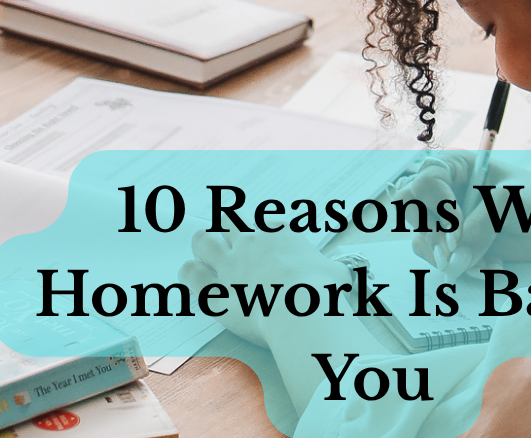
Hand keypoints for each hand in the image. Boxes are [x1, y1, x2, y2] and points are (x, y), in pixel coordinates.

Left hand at [178, 228, 348, 346]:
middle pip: (229, 223)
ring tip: (202, 246)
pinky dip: (189, 272)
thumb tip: (341, 277)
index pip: (266, 223)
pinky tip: (190, 272)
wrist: (299, 306)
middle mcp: (251, 243)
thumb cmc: (320, 289)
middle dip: (226, 229)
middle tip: (228, 238)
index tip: (267, 242)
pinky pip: (191, 274)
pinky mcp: (214, 289)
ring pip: (203, 241)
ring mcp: (230, 264)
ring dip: (202, 242)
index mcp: (280, 234)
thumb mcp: (336, 274)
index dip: (264, 232)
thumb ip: (333, 272)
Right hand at [397, 152, 530, 280]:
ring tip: (482, 263)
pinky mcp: (455, 244)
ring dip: (448, 257)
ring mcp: (447, 220)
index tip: (458, 228)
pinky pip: (441, 259)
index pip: (425, 182)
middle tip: (455, 250)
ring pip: (422, 239)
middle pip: (412, 211)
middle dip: (433, 235)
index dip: (438, 206)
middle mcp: (444, 192)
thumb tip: (456, 261)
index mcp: (455, 167)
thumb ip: (481, 227)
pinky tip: (490, 266)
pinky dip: (461, 268)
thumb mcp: (509, 203)